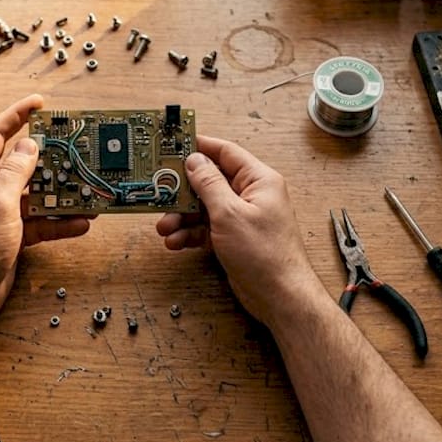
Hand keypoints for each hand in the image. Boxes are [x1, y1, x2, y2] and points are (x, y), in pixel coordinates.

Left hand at [0, 94, 90, 321]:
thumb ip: (15, 173)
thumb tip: (29, 145)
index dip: (16, 116)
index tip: (39, 104)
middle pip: (21, 164)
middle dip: (49, 158)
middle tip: (74, 149)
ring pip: (35, 194)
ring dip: (59, 193)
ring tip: (85, 189)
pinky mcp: (11, 235)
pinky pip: (40, 221)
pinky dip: (59, 222)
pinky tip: (80, 223)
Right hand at [156, 135, 315, 325]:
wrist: (279, 296)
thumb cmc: (267, 256)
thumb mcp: (230, 214)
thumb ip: (209, 184)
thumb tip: (195, 161)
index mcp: (259, 181)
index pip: (226, 152)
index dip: (200, 146)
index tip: (175, 144)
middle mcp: (251, 196)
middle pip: (210, 181)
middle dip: (183, 190)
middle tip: (161, 192)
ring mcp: (242, 217)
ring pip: (204, 207)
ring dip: (182, 216)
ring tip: (165, 226)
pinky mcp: (234, 237)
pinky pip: (206, 227)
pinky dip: (190, 233)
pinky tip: (176, 241)